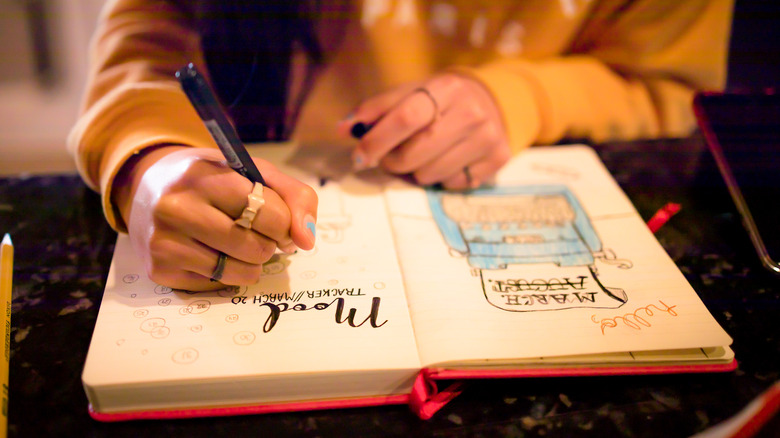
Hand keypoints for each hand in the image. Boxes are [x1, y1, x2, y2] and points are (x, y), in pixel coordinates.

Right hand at [113, 146, 317, 289]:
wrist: (149, 189)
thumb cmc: (213, 180)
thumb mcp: (254, 172)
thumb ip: (295, 197)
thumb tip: (306, 239)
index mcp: (204, 177)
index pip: (269, 213)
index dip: (284, 222)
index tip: (277, 219)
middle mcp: (177, 208)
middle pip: (256, 247)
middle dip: (269, 243)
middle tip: (256, 231)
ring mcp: (164, 242)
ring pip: (240, 271)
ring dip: (253, 263)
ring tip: (239, 243)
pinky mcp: (160, 270)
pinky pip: (218, 285)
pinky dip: (228, 274)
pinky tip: (214, 253)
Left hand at [339, 73, 510, 188]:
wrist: (489, 102)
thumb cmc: (438, 101)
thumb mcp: (410, 94)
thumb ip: (376, 109)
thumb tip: (343, 127)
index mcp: (446, 87)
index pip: (405, 117)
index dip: (376, 140)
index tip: (359, 156)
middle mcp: (472, 111)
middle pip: (415, 153)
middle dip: (393, 162)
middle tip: (390, 158)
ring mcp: (488, 137)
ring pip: (431, 175)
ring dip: (416, 172)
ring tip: (423, 156)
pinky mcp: (498, 159)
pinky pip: (453, 185)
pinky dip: (443, 179)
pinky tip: (448, 162)